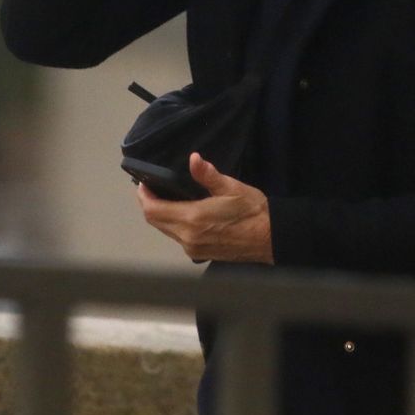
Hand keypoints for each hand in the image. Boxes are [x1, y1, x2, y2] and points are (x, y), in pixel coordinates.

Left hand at [135, 152, 272, 263]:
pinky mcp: (199, 254)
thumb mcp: (231, 187)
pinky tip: (181, 213)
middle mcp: (188, 237)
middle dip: (149, 204)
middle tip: (151, 188)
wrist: (271, 238)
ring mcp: (193, 249)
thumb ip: (207, 175)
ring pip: (165, 231)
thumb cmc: (252, 211)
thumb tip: (193, 159)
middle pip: (155, 221)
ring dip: (160, 215)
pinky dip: (172, 225)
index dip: (143, 196)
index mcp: (192, 219)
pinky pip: (177, 238)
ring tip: (165, 198)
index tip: (143, 183)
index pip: (153, 210)